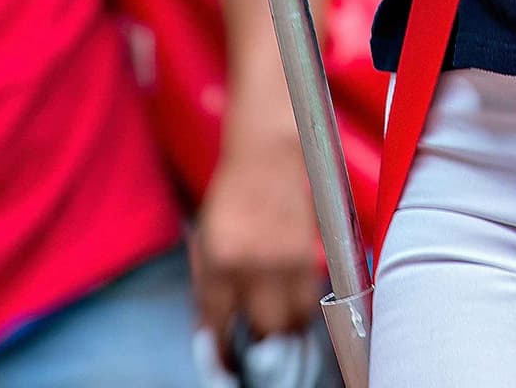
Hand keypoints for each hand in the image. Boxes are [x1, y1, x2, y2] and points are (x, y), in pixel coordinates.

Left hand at [192, 138, 321, 355]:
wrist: (267, 152)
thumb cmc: (232, 193)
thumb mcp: (205, 239)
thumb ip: (207, 288)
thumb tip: (212, 332)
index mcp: (221, 258)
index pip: (221, 324)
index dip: (221, 352)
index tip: (223, 362)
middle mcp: (256, 262)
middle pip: (266, 332)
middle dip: (259, 344)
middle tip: (251, 345)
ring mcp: (287, 258)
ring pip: (294, 322)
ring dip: (283, 331)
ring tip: (273, 328)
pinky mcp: (310, 253)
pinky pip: (310, 300)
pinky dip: (300, 310)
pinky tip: (289, 306)